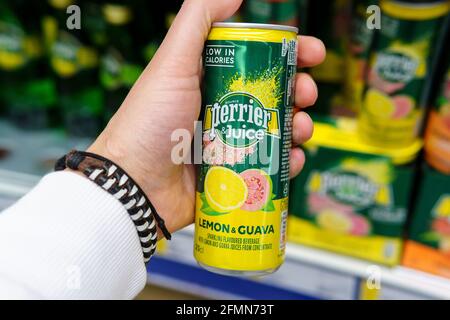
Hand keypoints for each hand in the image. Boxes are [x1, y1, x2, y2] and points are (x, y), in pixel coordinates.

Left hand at [89, 0, 325, 235]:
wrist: (135, 184)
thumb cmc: (149, 121)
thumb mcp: (172, 63)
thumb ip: (197, 21)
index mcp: (212, 80)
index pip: (258, 61)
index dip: (288, 54)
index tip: (311, 53)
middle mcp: (223, 110)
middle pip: (274, 95)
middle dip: (299, 90)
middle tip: (306, 94)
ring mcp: (230, 143)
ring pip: (278, 130)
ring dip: (299, 126)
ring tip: (301, 129)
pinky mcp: (234, 174)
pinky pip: (270, 165)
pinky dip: (286, 162)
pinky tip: (291, 159)